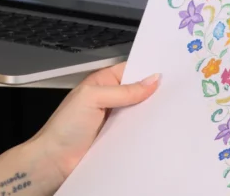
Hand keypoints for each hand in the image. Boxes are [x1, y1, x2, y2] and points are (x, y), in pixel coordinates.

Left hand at [30, 62, 158, 180]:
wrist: (55, 160)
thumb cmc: (64, 126)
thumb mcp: (93, 98)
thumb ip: (123, 90)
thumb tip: (150, 80)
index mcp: (101, 82)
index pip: (130, 70)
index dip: (147, 71)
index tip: (168, 74)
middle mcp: (108, 98)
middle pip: (137, 92)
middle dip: (152, 93)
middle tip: (174, 94)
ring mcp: (113, 119)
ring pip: (139, 112)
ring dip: (150, 114)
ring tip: (170, 112)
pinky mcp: (117, 138)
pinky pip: (136, 131)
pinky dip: (145, 131)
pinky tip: (157, 131)